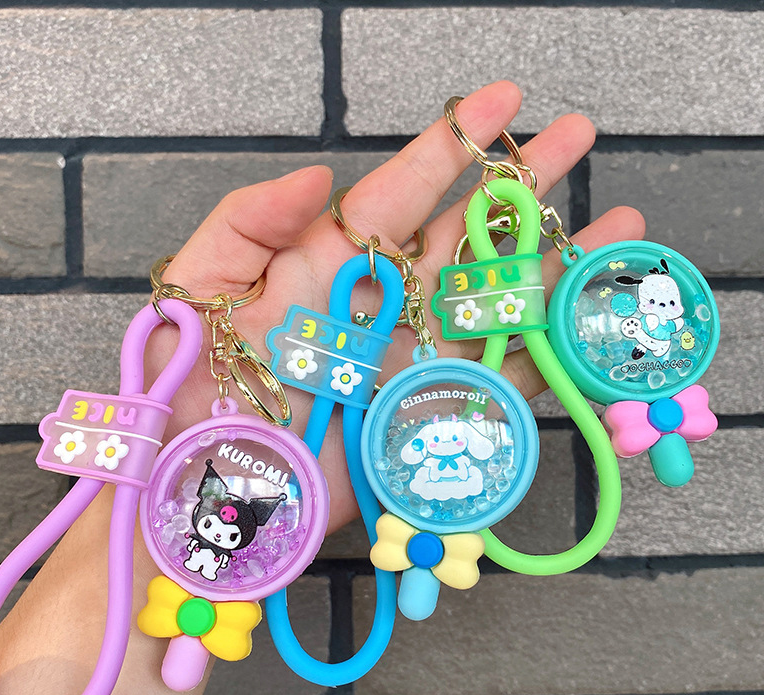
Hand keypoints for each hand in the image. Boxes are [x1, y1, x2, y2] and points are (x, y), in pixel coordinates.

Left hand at [151, 80, 644, 533]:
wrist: (205, 485)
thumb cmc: (187, 390)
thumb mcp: (196, 288)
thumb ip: (247, 223)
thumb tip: (315, 175)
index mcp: (329, 263)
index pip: (401, 191)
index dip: (451, 145)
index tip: (500, 100)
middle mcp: (383, 305)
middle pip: (466, 236)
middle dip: (522, 188)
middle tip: (576, 137)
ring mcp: (412, 360)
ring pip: (498, 302)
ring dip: (555, 263)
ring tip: (618, 222)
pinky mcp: (428, 415)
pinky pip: (501, 378)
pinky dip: (549, 350)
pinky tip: (591, 314)